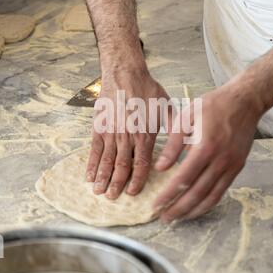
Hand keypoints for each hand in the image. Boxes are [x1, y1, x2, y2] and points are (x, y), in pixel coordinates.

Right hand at [86, 67, 169, 198]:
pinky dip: (91, 164)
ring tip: (99, 192)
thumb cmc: (147, 90)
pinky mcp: (99, 126)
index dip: (137, 181)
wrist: (125, 73)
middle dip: (117, 184)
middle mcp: (126, 137)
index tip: (133, 193)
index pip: (141, 164)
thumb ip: (174, 129)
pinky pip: (94, 150)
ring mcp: (110, 132)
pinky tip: (89, 175)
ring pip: (106, 161)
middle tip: (113, 199)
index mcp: (144, 135)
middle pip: (121, 167)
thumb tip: (184, 145)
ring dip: (102, 178)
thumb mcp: (167, 108)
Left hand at [153, 81, 262, 220]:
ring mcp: (231, 166)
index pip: (183, 179)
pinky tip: (196, 207)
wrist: (245, 101)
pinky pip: (222, 191)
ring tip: (178, 218)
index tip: (156, 204)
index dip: (168, 195)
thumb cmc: (213, 105)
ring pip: (211, 197)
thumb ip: (173, 144)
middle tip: (164, 218)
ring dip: (193, 210)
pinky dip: (208, 203)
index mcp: (205, 147)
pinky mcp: (237, 167)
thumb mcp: (187, 117)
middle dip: (179, 209)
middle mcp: (220, 160)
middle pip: (197, 193)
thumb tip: (160, 167)